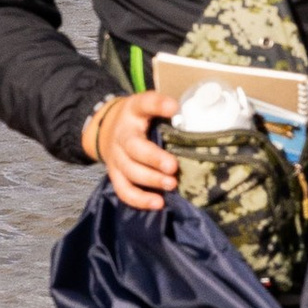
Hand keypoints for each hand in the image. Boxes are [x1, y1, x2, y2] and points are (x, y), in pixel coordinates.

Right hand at [82, 87, 181, 208]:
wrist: (106, 129)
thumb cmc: (139, 120)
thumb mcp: (148, 107)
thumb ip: (168, 113)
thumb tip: (201, 122)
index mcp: (133, 111)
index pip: (144, 104)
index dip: (158, 105)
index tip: (174, 108)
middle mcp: (122, 134)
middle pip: (134, 147)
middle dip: (154, 158)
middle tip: (173, 167)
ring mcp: (116, 157)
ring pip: (130, 171)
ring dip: (151, 180)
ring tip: (171, 184)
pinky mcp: (115, 175)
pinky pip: (124, 190)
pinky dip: (140, 199)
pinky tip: (158, 203)